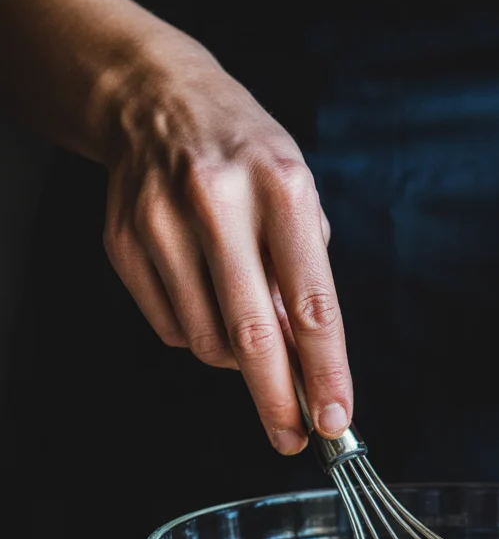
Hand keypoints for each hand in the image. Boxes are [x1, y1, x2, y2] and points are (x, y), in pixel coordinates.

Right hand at [102, 36, 349, 452]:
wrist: (156, 99)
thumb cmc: (247, 157)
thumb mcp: (298, 194)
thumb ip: (306, 275)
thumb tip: (303, 362)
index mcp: (280, 187)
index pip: (312, 304)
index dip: (325, 372)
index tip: (334, 419)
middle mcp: (218, 202)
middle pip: (252, 335)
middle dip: (277, 401)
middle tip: (291, 439)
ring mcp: (162, 223)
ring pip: (207, 341)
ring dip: (236, 360)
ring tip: (247, 329)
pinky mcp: (125, 243)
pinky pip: (172, 328)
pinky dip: (199, 335)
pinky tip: (207, 299)